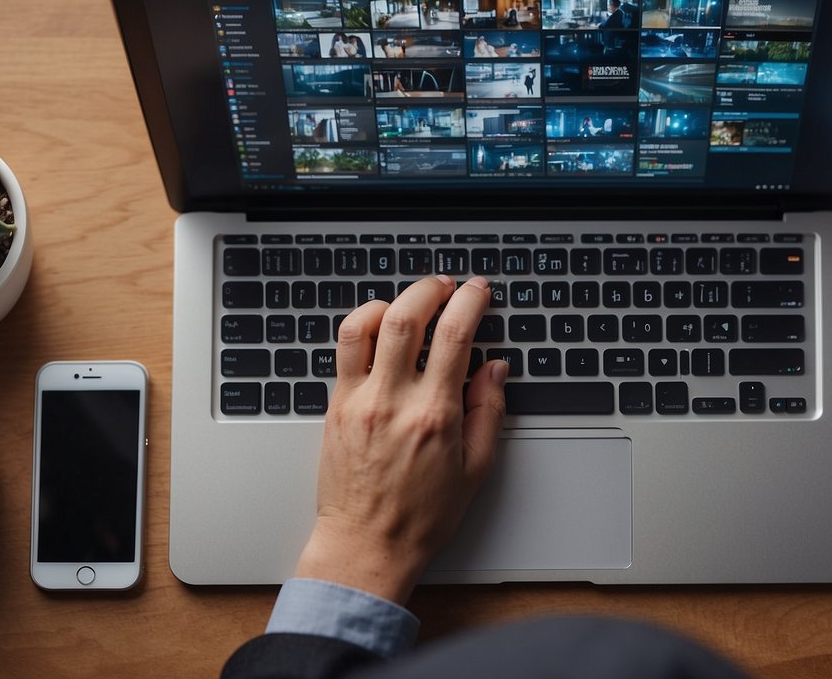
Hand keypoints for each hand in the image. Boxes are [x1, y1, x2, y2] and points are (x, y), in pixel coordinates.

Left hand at [294, 275, 508, 603]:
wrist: (365, 545)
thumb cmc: (420, 517)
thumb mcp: (475, 470)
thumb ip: (488, 412)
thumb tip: (495, 369)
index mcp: (434, 416)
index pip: (455, 336)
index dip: (471, 302)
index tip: (479, 291)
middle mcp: (393, 401)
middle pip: (408, 317)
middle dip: (431, 289)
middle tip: (447, 286)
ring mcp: (359, 401)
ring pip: (367, 325)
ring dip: (392, 300)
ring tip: (411, 301)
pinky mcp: (336, 407)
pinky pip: (344, 350)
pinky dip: (363, 325)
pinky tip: (379, 327)